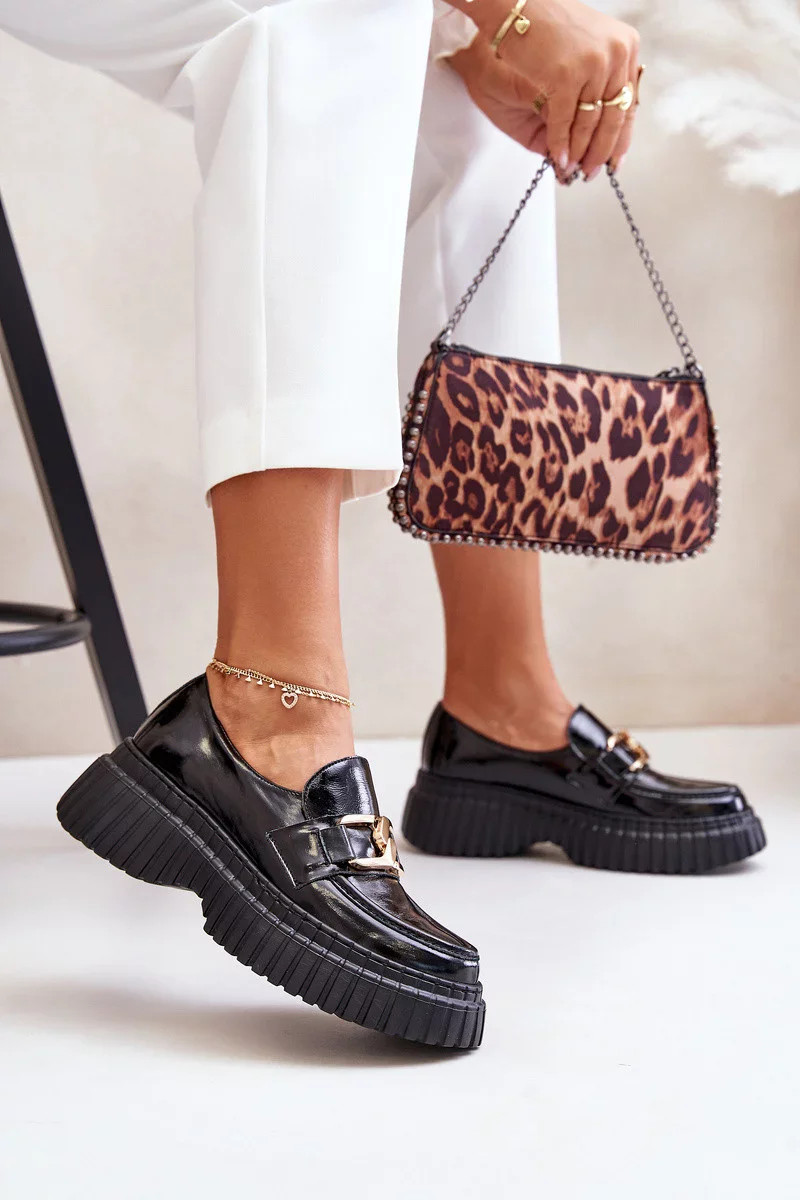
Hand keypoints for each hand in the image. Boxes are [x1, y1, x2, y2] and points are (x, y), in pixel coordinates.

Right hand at [450, 0, 639, 178]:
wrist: (517, 4)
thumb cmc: (545, 23)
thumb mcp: (586, 46)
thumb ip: (599, 78)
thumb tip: (599, 124)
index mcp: (626, 46)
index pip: (629, 102)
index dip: (622, 136)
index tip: (614, 160)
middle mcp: (617, 54)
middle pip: (615, 117)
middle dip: (601, 151)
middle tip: (592, 173)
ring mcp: (593, 64)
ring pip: (591, 123)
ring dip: (580, 152)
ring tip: (573, 170)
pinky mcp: (567, 75)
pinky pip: (566, 122)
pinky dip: (561, 144)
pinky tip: (558, 158)